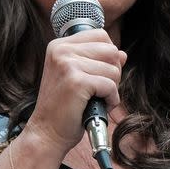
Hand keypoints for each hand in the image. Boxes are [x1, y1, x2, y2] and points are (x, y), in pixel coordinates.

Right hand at [25, 29, 126, 154]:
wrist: (47, 132)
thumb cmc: (64, 106)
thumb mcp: (79, 76)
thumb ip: (99, 61)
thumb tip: (122, 54)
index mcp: (60, 45)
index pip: (101, 35)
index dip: (108, 56)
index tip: (97, 74)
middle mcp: (61, 50)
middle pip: (111, 50)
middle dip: (113, 72)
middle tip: (98, 89)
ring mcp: (67, 64)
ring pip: (114, 68)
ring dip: (112, 88)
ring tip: (95, 98)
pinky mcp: (76, 81)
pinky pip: (110, 85)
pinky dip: (111, 99)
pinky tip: (99, 105)